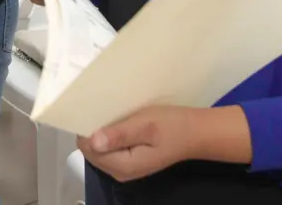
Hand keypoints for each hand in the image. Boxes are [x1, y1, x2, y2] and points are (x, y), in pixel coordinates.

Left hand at [78, 105, 251, 182]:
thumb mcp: (146, 125)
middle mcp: (121, 172)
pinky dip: (108, 135)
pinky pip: (108, 149)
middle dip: (91, 131)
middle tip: (99, 108)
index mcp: (124, 165)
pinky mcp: (130, 161)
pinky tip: (115, 121)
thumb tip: (94, 141)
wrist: (195, 133)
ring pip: (98, 150)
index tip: (90, 110)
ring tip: (106, 113)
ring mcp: (125, 168)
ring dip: (99, 132)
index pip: (89, 149)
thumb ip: (120, 134)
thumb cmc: (172, 125)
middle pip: (91, 151)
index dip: (86, 129)